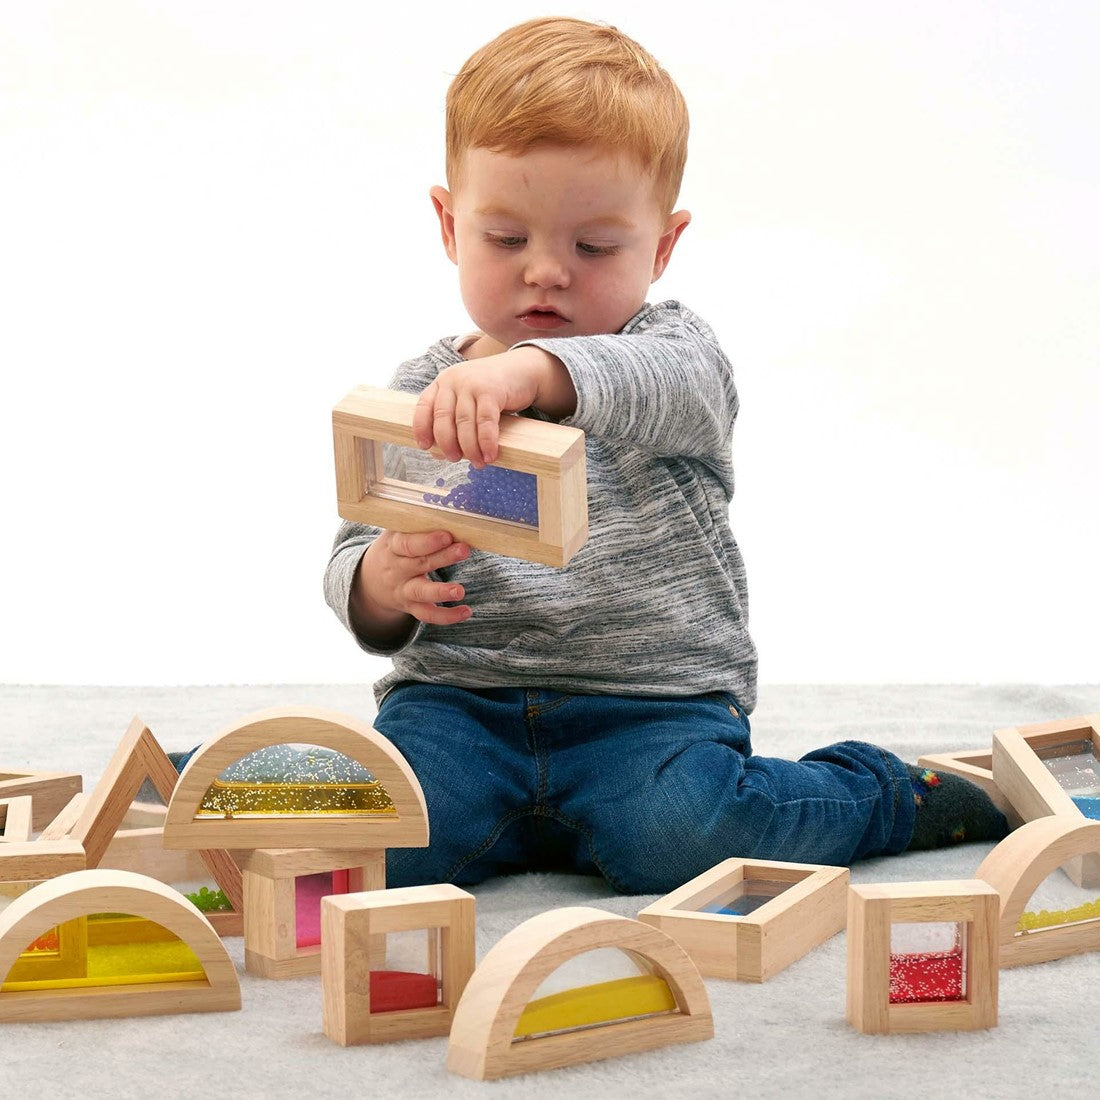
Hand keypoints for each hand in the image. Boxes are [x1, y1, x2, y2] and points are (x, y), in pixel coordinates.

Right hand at [351, 530, 470, 639]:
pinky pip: (427, 614)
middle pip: (419, 564)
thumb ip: (417, 523)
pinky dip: (446, 616)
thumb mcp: (396, 533)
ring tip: (460, 591)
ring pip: (421, 592)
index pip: (407, 544)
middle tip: (463, 550)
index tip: (447, 535)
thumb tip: (449, 508)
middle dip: (442, 557)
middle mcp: (396, 570)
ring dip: (441, 592)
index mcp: (393, 547)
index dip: (427, 541)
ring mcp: (403, 590)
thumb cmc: (393, 549)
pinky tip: (466, 611)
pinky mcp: (411, 607)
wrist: (369, 580)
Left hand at [412, 346, 573, 466]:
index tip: (425, 447)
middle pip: (443, 417)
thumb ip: (453, 421)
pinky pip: (485, 421)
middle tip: (453, 459)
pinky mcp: (491, 391)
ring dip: (469, 447)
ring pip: (464, 422)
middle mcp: (454, 380)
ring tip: (477, 463)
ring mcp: (472, 384)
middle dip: (447, 443)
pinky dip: (487, 441)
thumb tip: (438, 454)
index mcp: (443, 382)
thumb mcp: (467, 400)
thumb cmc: (491, 391)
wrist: (521, 370)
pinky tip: (489, 454)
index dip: (422, 427)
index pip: (424, 405)